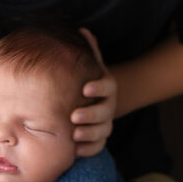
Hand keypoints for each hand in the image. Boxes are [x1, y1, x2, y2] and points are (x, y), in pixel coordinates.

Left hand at [72, 28, 116, 155]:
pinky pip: (99, 146)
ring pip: (103, 131)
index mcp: (106, 86)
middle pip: (105, 111)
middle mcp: (109, 105)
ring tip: (74, 135)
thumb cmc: (86, 79)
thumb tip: (83, 30)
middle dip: (91, 115)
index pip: (108, 86)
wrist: (93, 99)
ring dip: (90, 134)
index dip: (98, 88)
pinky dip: (89, 149)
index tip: (85, 89)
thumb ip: (89, 50)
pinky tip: (76, 151)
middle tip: (74, 116)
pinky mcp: (99, 138)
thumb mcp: (89, 64)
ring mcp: (106, 122)